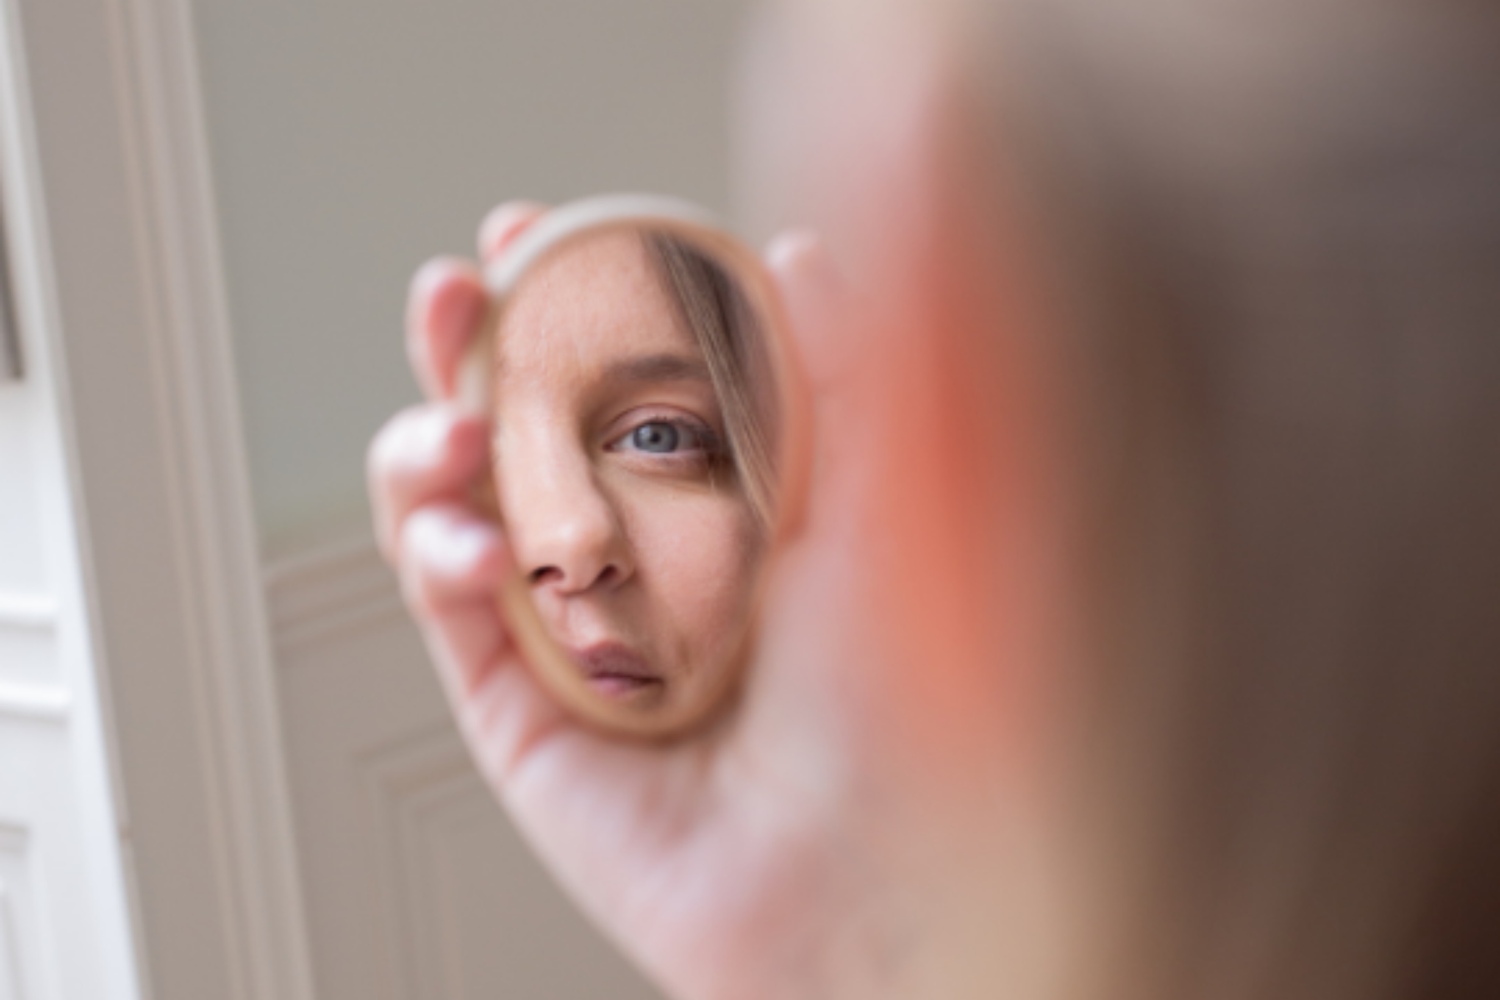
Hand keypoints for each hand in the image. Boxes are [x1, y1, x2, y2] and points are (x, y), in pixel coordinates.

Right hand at [368, 202, 917, 999]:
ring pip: (454, 507)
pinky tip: (470, 540)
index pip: (609, 374)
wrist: (865, 869)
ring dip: (428, 446)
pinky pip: (450, 614)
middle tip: (456, 295)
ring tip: (454, 434)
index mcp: (710, 499)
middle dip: (468, 347)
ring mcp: (569, 630)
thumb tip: (803, 257)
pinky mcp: (520, 710)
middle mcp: (633, 557)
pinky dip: (439, 557)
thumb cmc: (895, 702)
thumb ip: (841, 372)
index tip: (538, 233)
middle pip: (515, 426)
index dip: (562, 299)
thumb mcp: (880, 505)